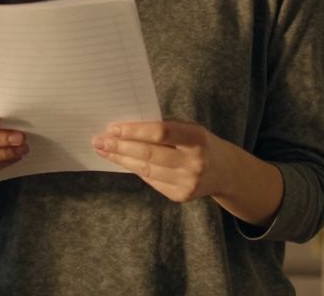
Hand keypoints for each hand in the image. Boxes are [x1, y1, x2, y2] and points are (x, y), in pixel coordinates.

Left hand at [91, 120, 228, 202]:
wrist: (225, 171)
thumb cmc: (200, 142)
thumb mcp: (189, 128)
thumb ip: (164, 128)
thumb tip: (125, 129)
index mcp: (197, 138)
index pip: (160, 133)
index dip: (134, 130)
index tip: (112, 128)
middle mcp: (194, 163)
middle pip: (149, 154)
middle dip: (120, 147)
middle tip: (98, 140)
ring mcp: (188, 183)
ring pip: (146, 170)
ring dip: (121, 160)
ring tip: (103, 151)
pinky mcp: (181, 196)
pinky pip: (151, 181)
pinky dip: (135, 170)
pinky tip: (122, 161)